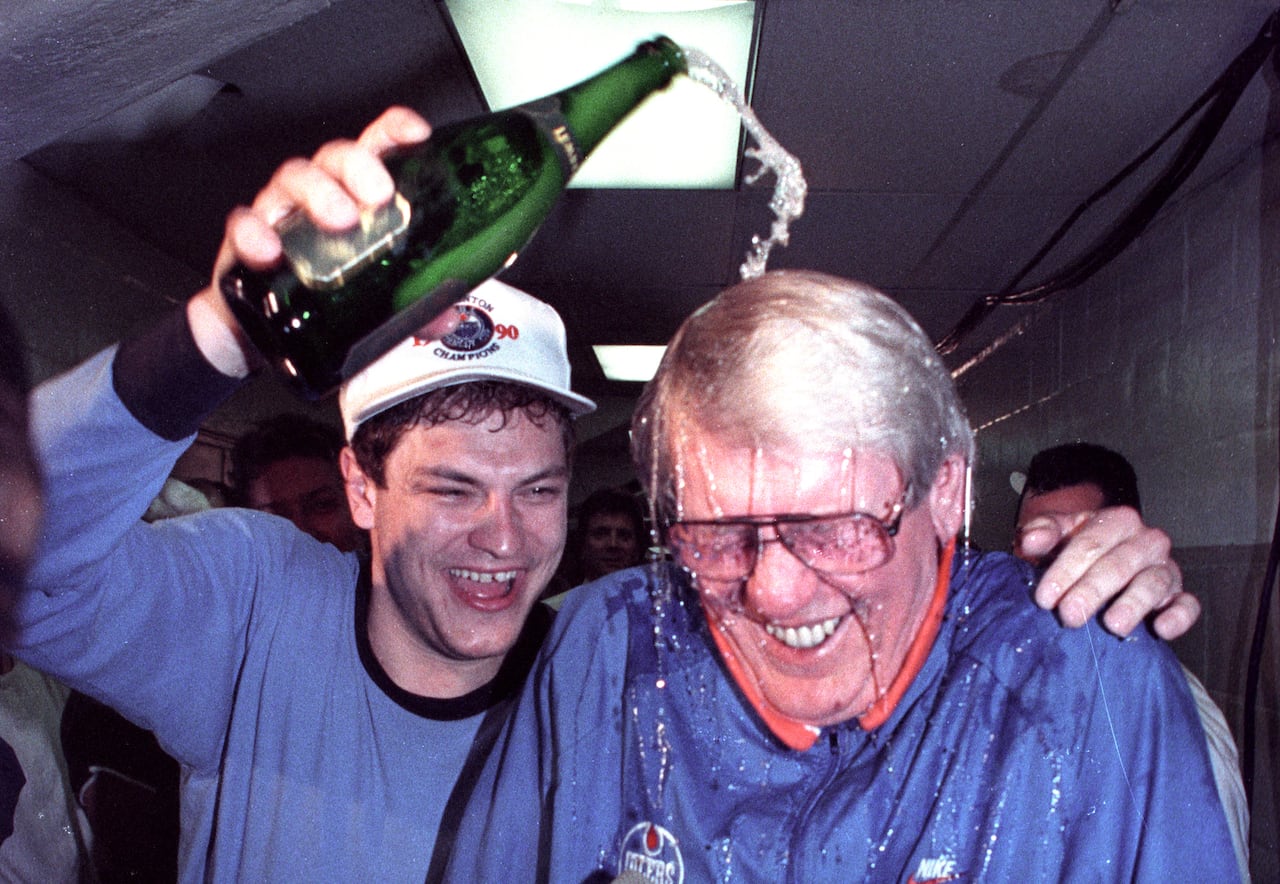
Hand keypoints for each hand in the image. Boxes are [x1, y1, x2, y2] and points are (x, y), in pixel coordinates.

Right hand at [189, 107, 453, 373]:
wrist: (262, 335)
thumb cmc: (326, 299)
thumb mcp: (380, 304)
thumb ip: (416, 306)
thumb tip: (446, 318)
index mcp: (356, 197)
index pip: (376, 147)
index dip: (394, 132)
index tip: (417, 135)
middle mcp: (318, 194)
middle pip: (337, 156)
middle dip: (360, 166)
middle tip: (380, 195)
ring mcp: (281, 214)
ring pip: (293, 177)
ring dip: (319, 192)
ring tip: (341, 221)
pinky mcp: (245, 241)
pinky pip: (243, 223)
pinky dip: (254, 232)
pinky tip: (271, 251)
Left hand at [1019, 506, 1199, 639]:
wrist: (1099, 561)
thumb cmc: (1076, 549)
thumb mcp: (1057, 534)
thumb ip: (1042, 531)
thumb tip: (1031, 540)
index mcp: (1117, 521)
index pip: (1091, 543)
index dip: (1065, 570)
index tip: (1045, 598)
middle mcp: (1146, 541)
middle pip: (1120, 564)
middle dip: (1092, 590)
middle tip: (1070, 615)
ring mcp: (1166, 567)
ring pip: (1153, 583)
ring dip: (1133, 604)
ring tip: (1113, 624)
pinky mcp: (1179, 594)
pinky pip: (1188, 605)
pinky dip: (1179, 617)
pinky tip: (1161, 628)